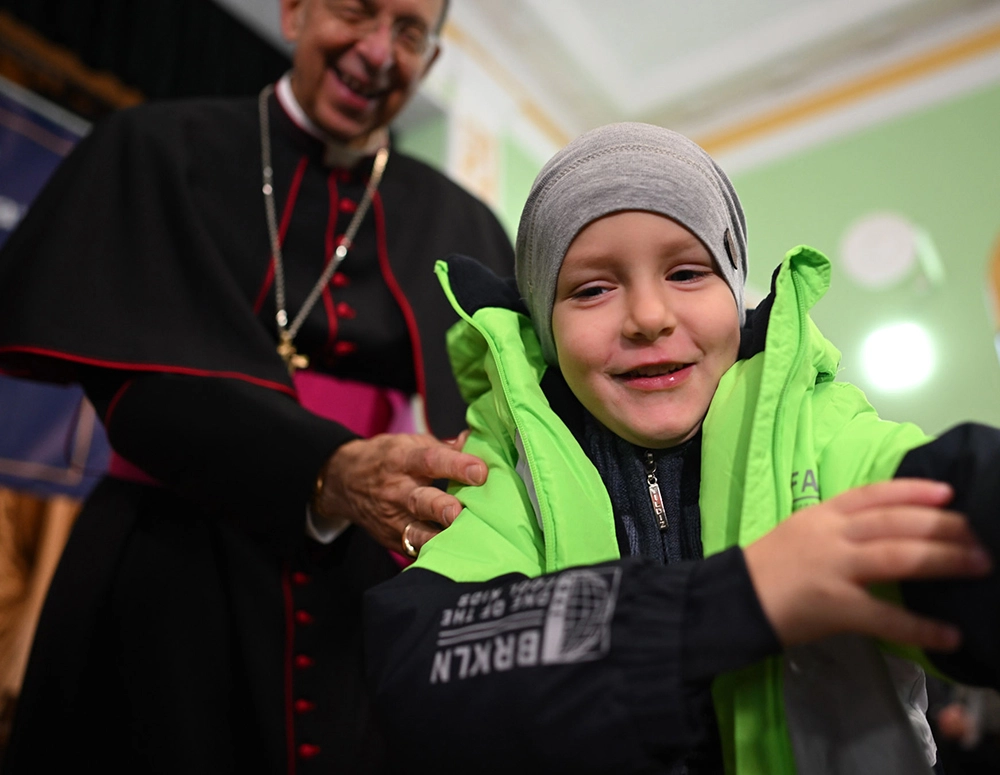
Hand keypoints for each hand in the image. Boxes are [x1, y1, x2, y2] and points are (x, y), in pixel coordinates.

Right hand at [313, 431, 485, 554]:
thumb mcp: (409, 443)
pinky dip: (436, 550)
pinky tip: (458, 550)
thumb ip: (444, 448)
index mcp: (402, 460)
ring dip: (441, 537)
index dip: (456, 465)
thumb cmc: (386, 459)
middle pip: (420, 501)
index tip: (480, 471)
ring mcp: (393, 519)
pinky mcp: (393, 541)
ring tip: (464, 539)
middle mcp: (396, 491)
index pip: (430, 461)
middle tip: (459, 511)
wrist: (343, 481)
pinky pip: (416, 550)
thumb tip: (474, 440)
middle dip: (441, 508)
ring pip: (418, 533)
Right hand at [743, 479, 991, 651]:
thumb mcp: (801, 533)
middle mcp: (831, 535)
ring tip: (979, 564)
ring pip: (897, 557)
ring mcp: (833, 569)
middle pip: (895, 522)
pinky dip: (920, 626)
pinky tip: (948, 634)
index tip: (948, 492)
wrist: (732, 600)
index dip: (913, 490)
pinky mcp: (834, 606)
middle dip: (942, 526)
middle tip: (980, 534)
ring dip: (943, 560)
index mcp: (822, 516)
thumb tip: (889, 532)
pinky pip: (885, 616)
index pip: (873, 494)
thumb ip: (840, 529)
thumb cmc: (768, 568)